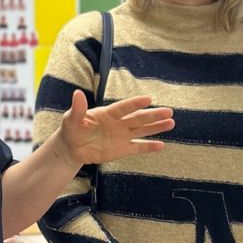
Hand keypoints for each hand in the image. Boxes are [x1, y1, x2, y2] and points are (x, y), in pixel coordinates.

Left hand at [56, 90, 173, 166]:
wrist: (72, 148)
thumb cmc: (71, 129)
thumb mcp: (71, 119)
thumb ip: (78, 109)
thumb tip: (77, 93)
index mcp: (108, 113)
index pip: (124, 108)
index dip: (135, 104)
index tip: (148, 99)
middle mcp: (118, 123)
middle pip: (138, 118)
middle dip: (153, 116)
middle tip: (169, 111)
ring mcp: (122, 136)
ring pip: (142, 131)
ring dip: (156, 128)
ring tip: (171, 123)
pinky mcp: (122, 149)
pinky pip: (138, 148)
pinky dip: (149, 147)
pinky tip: (161, 145)